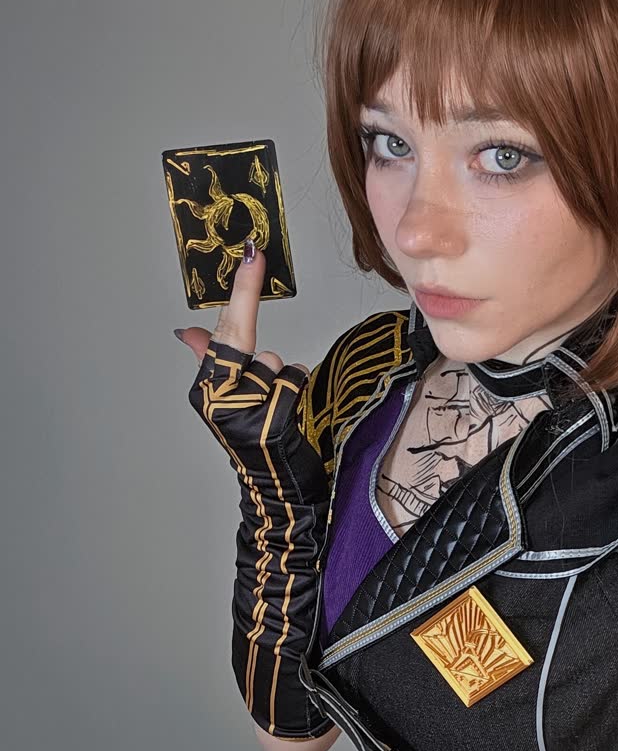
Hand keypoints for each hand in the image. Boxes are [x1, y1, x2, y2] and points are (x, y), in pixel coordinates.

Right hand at [177, 243, 327, 505]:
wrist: (276, 495)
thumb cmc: (258, 445)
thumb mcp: (231, 401)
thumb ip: (210, 362)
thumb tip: (188, 333)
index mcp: (205, 390)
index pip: (222, 331)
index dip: (239, 291)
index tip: (252, 254)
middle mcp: (217, 400)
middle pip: (247, 344)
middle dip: (257, 340)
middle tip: (256, 292)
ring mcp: (244, 412)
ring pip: (276, 364)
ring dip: (283, 381)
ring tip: (276, 410)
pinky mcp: (272, 422)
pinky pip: (293, 382)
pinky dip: (297, 393)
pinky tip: (289, 418)